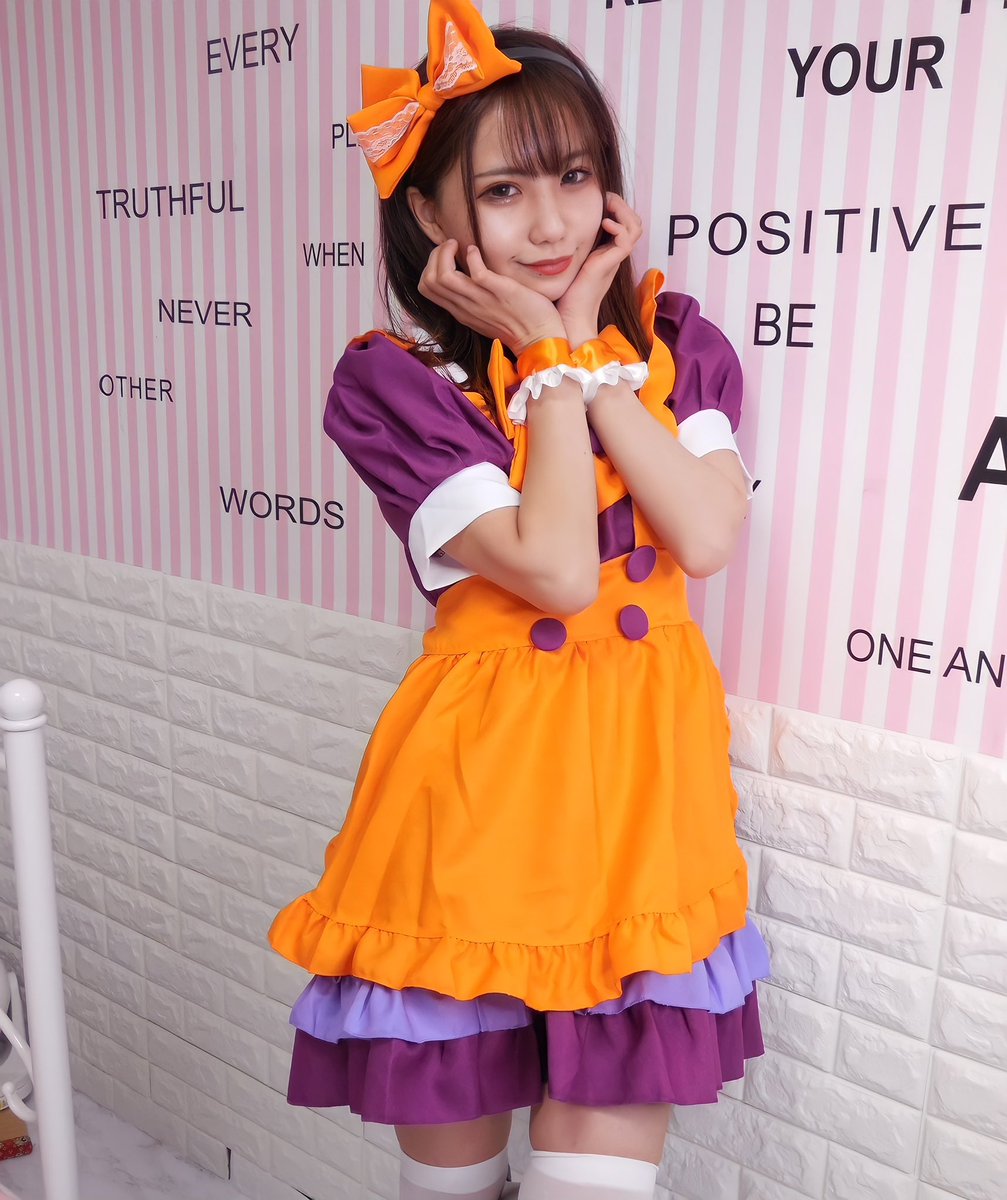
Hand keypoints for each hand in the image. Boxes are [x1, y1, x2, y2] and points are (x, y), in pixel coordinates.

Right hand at [418, 240, 567, 354]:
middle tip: (451, 246)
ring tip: (459, 245)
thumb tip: (465, 276)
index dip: (430, 266)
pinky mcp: (499, 292)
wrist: (539, 339)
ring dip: (446, 252)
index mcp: (460, 311)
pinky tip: (477, 251)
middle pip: (429, 281)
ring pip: (443, 277)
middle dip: (435, 256)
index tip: (446, 256)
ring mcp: (481, 300)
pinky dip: (472, 255)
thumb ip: (472, 298)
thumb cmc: (517, 324)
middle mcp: (465, 307)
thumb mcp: (485, 313)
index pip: (426, 288)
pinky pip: (475, 271)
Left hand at [557, 193, 642, 344]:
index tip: (599, 200)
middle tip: (605, 199)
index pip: (624, 223)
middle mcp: (614, 254)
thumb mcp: (569, 261)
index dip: (616, 207)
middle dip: (622, 205)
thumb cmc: (566, 293)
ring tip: (606, 209)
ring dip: (622, 211)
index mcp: (607, 252)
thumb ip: (570, 245)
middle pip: (634, 222)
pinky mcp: (611, 263)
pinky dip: (618, 226)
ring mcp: (614, 258)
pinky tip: (604, 224)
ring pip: (635, 226)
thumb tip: (555, 228)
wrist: (570, 316)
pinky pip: (627, 238)